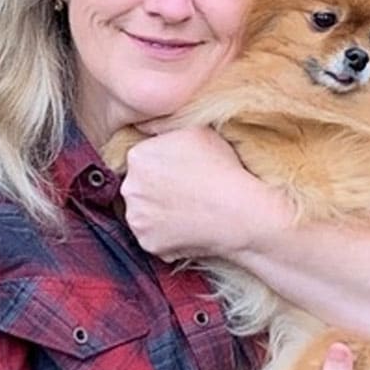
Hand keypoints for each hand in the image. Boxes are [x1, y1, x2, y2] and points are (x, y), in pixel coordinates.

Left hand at [120, 127, 290, 261]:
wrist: (240, 212)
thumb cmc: (223, 167)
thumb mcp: (195, 129)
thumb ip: (163, 125)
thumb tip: (146, 125)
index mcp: (138, 157)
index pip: (143, 160)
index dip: (163, 165)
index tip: (183, 171)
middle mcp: (130, 188)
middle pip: (140, 187)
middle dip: (157, 189)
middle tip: (187, 191)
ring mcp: (137, 219)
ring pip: (145, 213)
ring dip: (160, 213)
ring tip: (190, 210)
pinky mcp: (148, 244)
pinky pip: (155, 238)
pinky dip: (168, 236)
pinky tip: (190, 227)